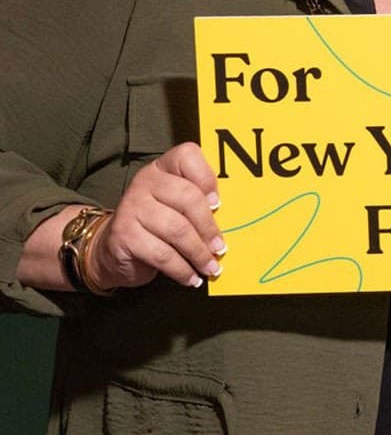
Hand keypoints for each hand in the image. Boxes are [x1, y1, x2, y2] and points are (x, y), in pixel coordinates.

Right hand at [83, 144, 223, 291]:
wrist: (111, 249)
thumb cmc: (157, 225)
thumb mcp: (176, 207)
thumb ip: (198, 203)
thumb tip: (234, 220)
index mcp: (163, 168)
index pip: (187, 156)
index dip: (207, 178)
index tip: (219, 203)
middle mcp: (144, 182)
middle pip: (188, 198)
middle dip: (209, 227)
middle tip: (221, 248)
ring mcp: (131, 207)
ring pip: (177, 230)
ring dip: (199, 253)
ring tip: (211, 267)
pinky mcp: (123, 236)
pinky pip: (162, 254)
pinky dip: (182, 270)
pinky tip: (191, 278)